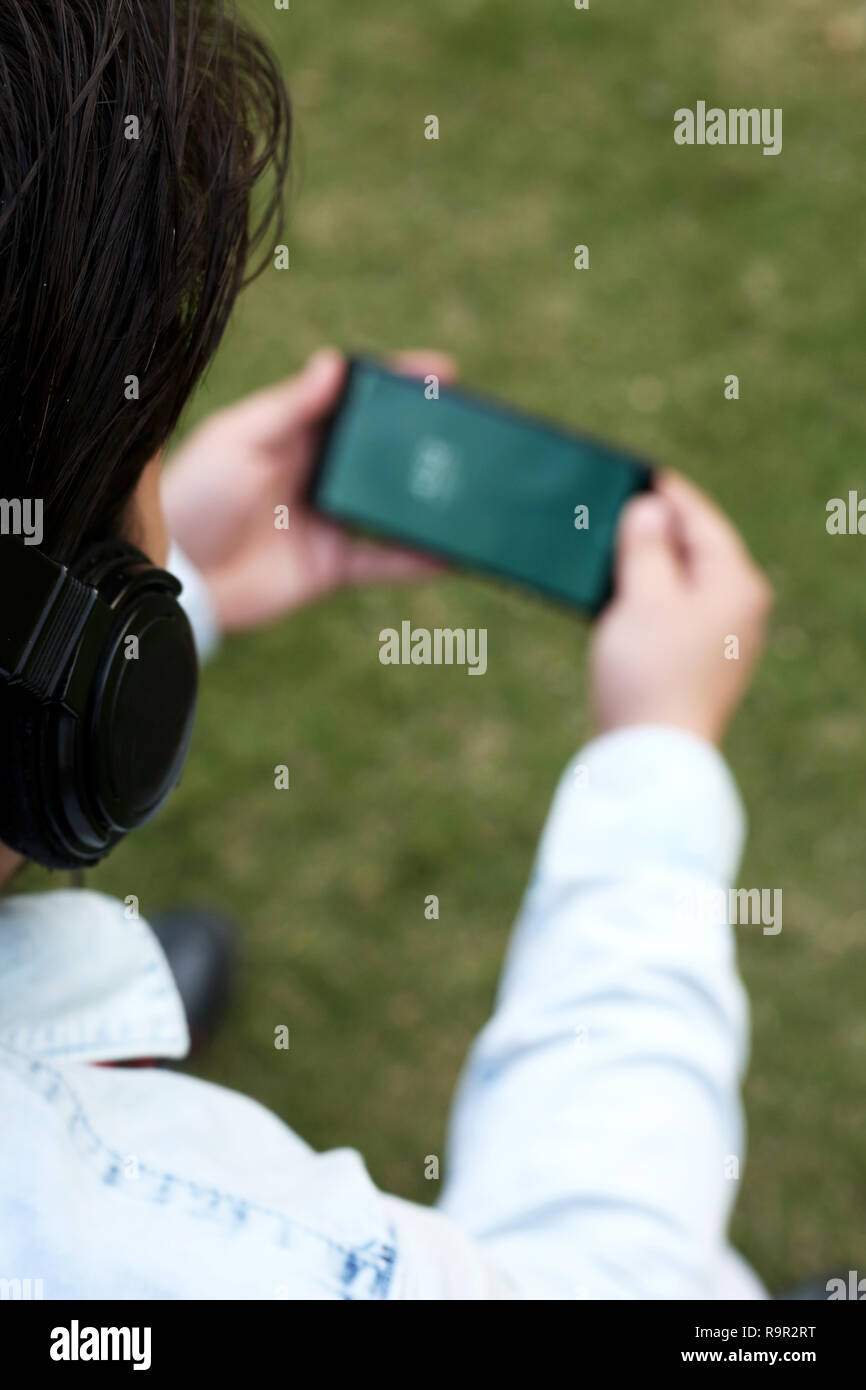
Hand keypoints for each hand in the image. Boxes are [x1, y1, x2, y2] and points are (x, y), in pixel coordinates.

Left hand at [162, 348, 454, 630]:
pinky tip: (455, 553)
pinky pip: (386, 562)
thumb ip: (290, 407)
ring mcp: (330, 519)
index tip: (445, 371)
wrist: (178, 572)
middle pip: (384, 451)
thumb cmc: (196, 494)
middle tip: (475, 430)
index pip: (357, 398)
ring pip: (393, 506)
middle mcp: (319, 471)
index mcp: (297, 431)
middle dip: (428, 440)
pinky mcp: (332, 566)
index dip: (400, 382)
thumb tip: (336, 363)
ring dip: (431, 499)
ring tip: (476, 487)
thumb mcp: (240, 440)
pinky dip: (419, 559)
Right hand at [590, 472, 772, 745]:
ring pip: (677, 585)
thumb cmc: (648, 673)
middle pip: (692, 551)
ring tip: (602, 548)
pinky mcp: (693, 666)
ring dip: (641, 566)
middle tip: (612, 507)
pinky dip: (640, 599)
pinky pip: (667, 615)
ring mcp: (717, 641)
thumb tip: (649, 509)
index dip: (666, 494)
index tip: (637, 473)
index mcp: (735, 583)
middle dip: (651, 530)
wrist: (649, 757)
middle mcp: (736, 610)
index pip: (701, 520)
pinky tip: (609, 598)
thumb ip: (646, 545)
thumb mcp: (642, 595)